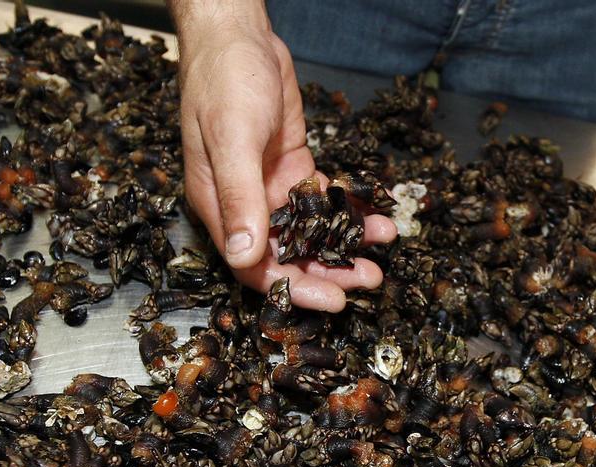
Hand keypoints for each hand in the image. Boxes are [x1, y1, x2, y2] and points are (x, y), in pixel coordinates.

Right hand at [173, 1, 395, 310]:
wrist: (238, 36)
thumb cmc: (224, 81)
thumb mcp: (232, 138)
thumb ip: (239, 197)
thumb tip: (242, 256)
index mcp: (217, 206)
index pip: (254, 265)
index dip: (293, 286)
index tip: (332, 301)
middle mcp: (244, 204)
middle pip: (286, 255)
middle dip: (327, 273)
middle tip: (368, 282)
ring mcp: (269, 186)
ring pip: (308, 233)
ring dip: (342, 248)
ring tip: (378, 260)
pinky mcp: (292, 167)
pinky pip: (322, 202)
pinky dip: (347, 214)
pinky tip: (376, 222)